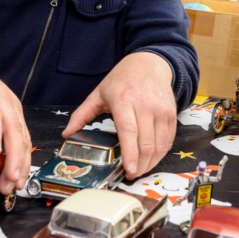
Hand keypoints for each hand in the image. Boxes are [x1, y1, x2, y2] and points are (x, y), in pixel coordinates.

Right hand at [0, 11, 31, 194]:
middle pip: (22, 141)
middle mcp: (9, 106)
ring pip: (13, 131)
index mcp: (7, 114)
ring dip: (12, 156)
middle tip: (11, 186)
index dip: (19, 166)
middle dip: (18, 167)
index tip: (13, 185)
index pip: (20, 144)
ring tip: (8, 175)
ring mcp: (0, 98)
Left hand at [62, 52, 175, 179]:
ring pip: (159, 145)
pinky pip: (168, 140)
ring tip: (140, 169)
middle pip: (145, 143)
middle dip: (140, 165)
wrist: (150, 63)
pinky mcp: (171, 113)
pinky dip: (160, 154)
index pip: (129, 130)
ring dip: (150, 162)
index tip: (129, 169)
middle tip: (130, 174)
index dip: (130, 152)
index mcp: (124, 100)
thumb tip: (67, 134)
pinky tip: (151, 159)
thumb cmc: (123, 79)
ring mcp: (161, 110)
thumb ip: (82, 114)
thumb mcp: (99, 93)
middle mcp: (145, 105)